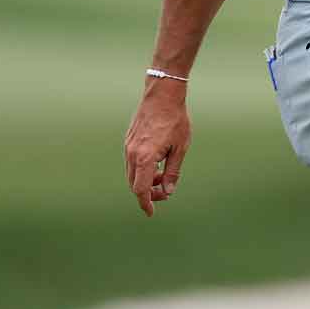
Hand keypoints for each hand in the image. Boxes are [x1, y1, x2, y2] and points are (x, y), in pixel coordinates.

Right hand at [124, 78, 191, 216]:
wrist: (162, 96)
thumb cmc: (175, 120)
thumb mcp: (181, 148)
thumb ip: (173, 171)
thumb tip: (168, 191)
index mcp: (145, 157)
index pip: (140, 189)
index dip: (146, 203)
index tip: (151, 212)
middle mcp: (132, 154)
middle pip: (134, 184)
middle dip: (148, 192)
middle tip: (165, 191)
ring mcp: (128, 147)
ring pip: (131, 174)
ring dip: (145, 180)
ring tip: (163, 175)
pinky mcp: (128, 141)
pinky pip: (131, 162)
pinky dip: (141, 170)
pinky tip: (156, 164)